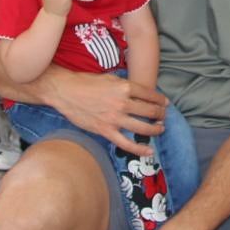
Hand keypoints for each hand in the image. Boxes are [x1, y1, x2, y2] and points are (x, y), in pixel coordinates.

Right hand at [46, 70, 164, 155]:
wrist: (65, 91)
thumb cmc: (86, 83)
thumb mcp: (110, 78)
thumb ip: (125, 86)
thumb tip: (140, 93)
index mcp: (124, 87)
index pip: (150, 95)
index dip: (160, 100)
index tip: (164, 104)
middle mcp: (122, 103)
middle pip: (150, 111)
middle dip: (160, 114)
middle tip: (163, 116)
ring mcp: (114, 119)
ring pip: (143, 128)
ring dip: (155, 129)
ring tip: (160, 129)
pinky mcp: (106, 131)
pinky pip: (127, 143)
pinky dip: (140, 149)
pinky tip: (149, 150)